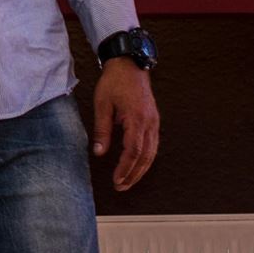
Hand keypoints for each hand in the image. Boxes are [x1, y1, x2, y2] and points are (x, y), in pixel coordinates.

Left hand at [92, 58, 159, 189]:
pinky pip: (153, 145)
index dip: (125, 169)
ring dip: (141, 169)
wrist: (130, 65)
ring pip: (152, 153)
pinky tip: (137, 165)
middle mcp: (150, 123)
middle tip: (121, 187)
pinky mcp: (154, 120)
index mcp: (137, 120)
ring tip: (128, 181)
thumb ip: (101, 130)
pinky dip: (146, 158)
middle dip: (134, 174)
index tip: (116, 181)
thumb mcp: (102, 105)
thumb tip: (98, 153)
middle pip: (145, 156)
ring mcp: (154, 122)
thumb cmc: (114, 83)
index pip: (133, 151)